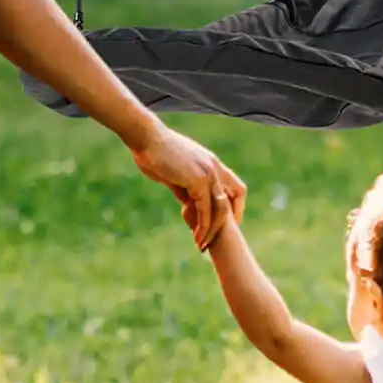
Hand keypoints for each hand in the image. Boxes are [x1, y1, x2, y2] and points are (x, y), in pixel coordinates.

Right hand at [133, 124, 244, 249]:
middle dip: (228, 222)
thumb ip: (186, 188)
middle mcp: (215, 168)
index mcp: (212, 164)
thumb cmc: (154, 152)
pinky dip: (202, 226)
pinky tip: (195, 236)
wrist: (146, 138)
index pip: (236, 187)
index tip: (228, 223)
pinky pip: (205, 209)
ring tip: (202, 245)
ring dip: (212, 230)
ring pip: (221, 209)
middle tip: (216, 239)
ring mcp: (208, 173)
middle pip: (234, 199)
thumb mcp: (175, 173)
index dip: (235, 206)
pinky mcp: (198, 180)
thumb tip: (188, 204)